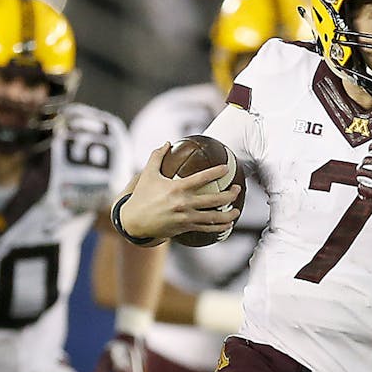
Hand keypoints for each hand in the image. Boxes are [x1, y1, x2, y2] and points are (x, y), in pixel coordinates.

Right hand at [117, 144, 241, 242]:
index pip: (202, 179)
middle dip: (229, 194)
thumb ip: (157, 157)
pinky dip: (219, 227)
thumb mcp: (147, 175)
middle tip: (236, 188)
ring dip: (228, 214)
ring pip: (213, 217)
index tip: (227, 168)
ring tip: (237, 209)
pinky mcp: (184, 228)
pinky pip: (206, 229)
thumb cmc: (141, 197)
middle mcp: (183, 204)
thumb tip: (166, 143)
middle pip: (214, 200)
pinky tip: (228, 225)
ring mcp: (185, 218)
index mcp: (177, 188)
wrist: (134, 222)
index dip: (217, 172)